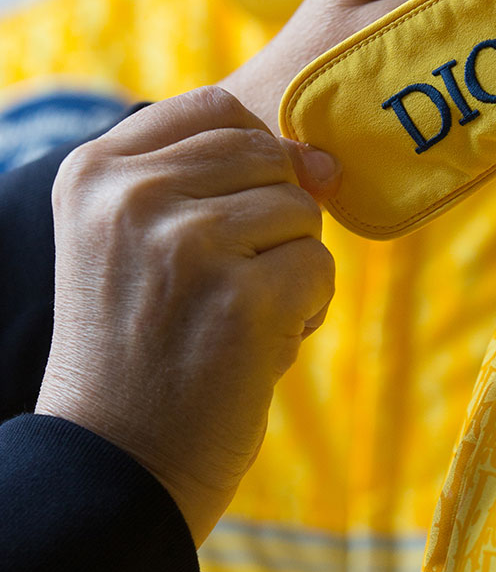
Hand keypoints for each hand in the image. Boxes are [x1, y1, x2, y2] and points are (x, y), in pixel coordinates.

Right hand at [35, 88, 336, 544]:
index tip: (244, 218)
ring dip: (289, 270)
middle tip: (230, 288)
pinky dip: (306, 312)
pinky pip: (320, 269)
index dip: (256, 158)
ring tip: (238, 321)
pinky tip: (259, 349)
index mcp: (94, 172)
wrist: (118, 460)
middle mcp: (134, 196)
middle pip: (267, 158)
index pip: (214, 111)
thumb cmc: (138, 352)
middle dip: (272, 223)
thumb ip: (207, 183)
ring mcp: (189, 243)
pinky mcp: (243, 299)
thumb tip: (325, 160)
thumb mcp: (130, 244)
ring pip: (300, 212)